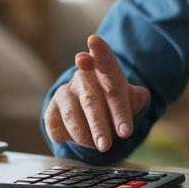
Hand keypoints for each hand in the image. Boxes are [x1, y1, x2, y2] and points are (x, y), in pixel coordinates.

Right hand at [44, 35, 149, 151]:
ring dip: (86, 135)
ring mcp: (65, 94)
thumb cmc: (116, 104)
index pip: (105, 61)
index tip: (93, 40)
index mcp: (105, 71)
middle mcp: (82, 78)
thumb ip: (137, 99)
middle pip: (91, 100)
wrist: (94, 117)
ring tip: (100, 147)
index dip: (100, 51)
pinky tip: (82, 141)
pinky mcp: (51, 111)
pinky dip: (69, 138)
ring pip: (72, 115)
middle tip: (106, 144)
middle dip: (100, 124)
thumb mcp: (132, 100)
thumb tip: (135, 98)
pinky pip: (57, 127)